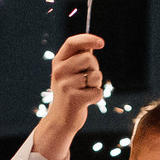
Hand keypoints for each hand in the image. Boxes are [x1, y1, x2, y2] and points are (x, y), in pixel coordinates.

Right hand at [28, 33, 105, 159]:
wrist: (60, 120)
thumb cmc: (70, 93)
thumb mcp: (69, 73)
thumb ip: (79, 58)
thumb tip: (94, 43)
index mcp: (57, 63)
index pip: (72, 43)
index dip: (88, 39)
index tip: (102, 43)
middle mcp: (59, 72)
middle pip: (88, 58)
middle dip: (94, 68)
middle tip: (86, 80)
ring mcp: (66, 86)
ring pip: (95, 75)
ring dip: (96, 84)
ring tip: (85, 91)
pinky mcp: (75, 100)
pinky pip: (98, 92)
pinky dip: (97, 97)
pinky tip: (86, 102)